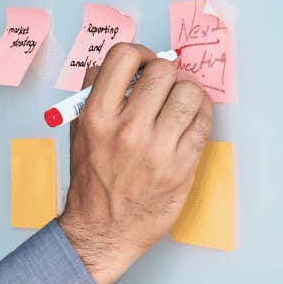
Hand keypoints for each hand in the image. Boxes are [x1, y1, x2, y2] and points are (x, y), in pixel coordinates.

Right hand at [56, 43, 213, 283]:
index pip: (123, 57)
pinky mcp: (182, 166)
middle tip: (163, 87)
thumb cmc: (93, 181)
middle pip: (163, 70)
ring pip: (189, 92)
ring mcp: (157, 148)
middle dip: (166, 74)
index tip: (144, 65)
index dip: (139, 54)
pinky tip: (190, 119)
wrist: (103, 230)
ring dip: (187, 92)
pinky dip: (201, 113)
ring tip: (179, 104)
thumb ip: (96, 94)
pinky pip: (204, 121)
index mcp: (96, 116)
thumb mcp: (79, 132)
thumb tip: (129, 65)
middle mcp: (127, 129)